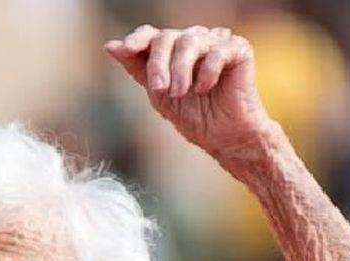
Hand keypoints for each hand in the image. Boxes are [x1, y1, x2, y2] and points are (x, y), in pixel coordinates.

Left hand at [105, 25, 275, 161]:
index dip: (137, 39)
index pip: (151, 35)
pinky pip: (217, 50)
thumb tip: (111, 46)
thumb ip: (137, 68)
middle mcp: (193, 41)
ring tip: (181, 92)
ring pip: (190, 40)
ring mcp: (216, 42)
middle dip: (158, 64)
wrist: (223, 136)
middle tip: (160, 89)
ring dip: (181, 69)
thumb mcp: (157, 94)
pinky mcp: (238, 49)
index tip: (126, 49)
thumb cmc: (193, 115)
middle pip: (167, 37)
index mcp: (171, 50)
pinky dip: (208, 71)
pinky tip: (206, 88)